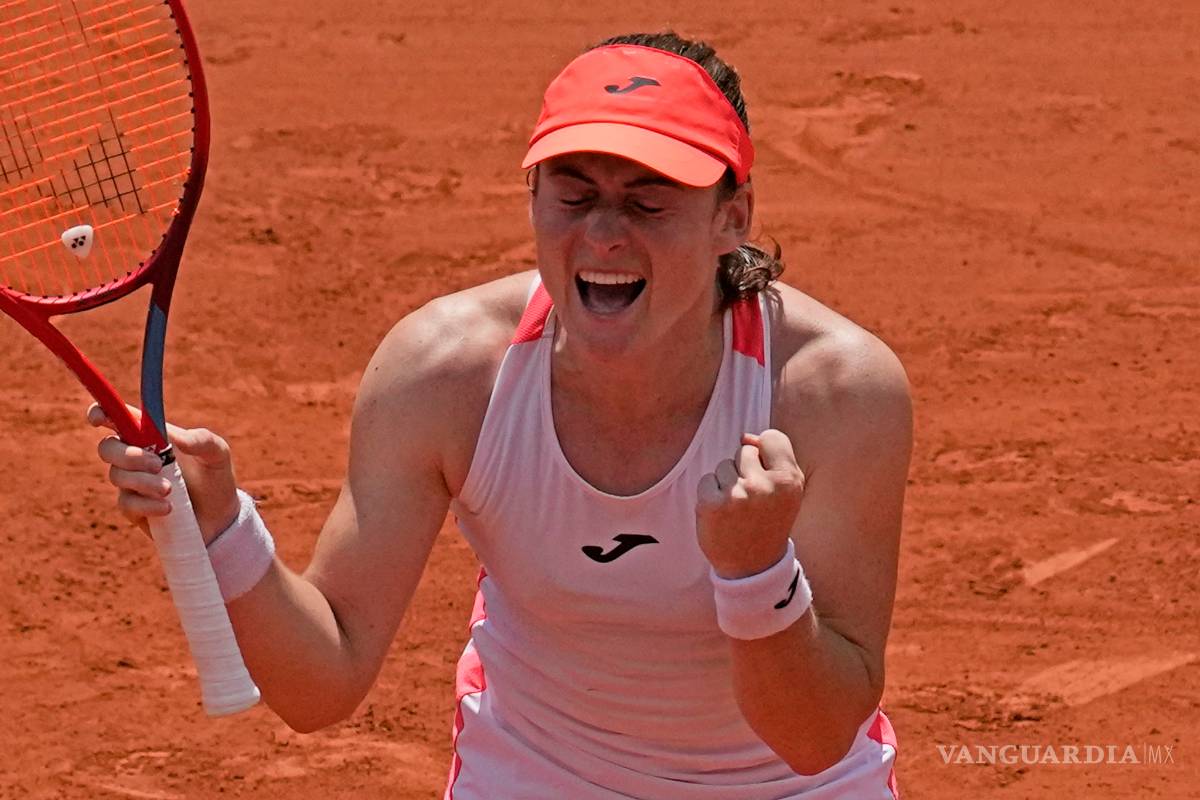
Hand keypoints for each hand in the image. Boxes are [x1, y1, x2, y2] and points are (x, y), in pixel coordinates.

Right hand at [89, 403, 241, 544]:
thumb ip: (202, 440)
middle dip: (128, 455)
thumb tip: (176, 438)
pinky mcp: (134, 508)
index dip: (101, 413)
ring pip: (117, 476)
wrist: (220, 517)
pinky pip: (126, 503)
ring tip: (170, 489)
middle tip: (157, 464)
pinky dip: (147, 504)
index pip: (117, 417)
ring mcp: (131, 483)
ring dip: (143, 482)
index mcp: (151, 435)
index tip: (99, 419)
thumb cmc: (215, 476)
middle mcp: (135, 456)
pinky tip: (168, 508)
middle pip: (108, 447)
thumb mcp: (217, 454)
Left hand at [696, 429, 806, 578]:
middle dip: (744, 470)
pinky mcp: (712, 504)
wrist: (753, 567)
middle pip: (744, 450)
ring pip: (724, 465)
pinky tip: (722, 513)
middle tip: (752, 500)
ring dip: (727, 483)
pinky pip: (707, 479)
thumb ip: (773, 457)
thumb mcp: (785, 491)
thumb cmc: (769, 522)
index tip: (766, 474)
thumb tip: (745, 436)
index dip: (765, 452)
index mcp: (789, 481)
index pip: (772, 437)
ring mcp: (737, 495)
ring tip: (737, 508)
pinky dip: (711, 494)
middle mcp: (764, 486)